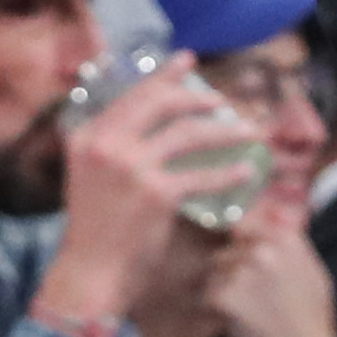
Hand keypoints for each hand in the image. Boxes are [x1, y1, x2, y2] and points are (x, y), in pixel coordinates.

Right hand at [33, 60, 264, 328]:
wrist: (88, 275)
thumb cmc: (93, 230)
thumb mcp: (88, 177)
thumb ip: (110, 147)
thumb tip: (149, 123)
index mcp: (88, 137)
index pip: (132, 95)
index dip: (163, 75)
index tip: (187, 61)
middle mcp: (107, 145)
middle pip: (162, 103)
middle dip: (198, 97)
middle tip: (222, 101)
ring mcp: (133, 167)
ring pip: (190, 133)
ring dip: (226, 131)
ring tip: (249, 132)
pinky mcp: (157, 194)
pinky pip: (203, 176)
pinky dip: (228, 174)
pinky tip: (245, 171)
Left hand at [205, 217, 336, 336]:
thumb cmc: (312, 314)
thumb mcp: (311, 267)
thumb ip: (290, 240)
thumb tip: (272, 215)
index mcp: (287, 238)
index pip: (248, 223)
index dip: (242, 241)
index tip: (244, 256)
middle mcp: (263, 249)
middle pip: (229, 247)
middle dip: (232, 266)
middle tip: (248, 292)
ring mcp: (242, 271)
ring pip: (216, 268)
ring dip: (224, 284)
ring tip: (245, 306)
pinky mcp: (225, 295)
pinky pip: (210, 291)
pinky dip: (218, 305)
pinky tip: (238, 318)